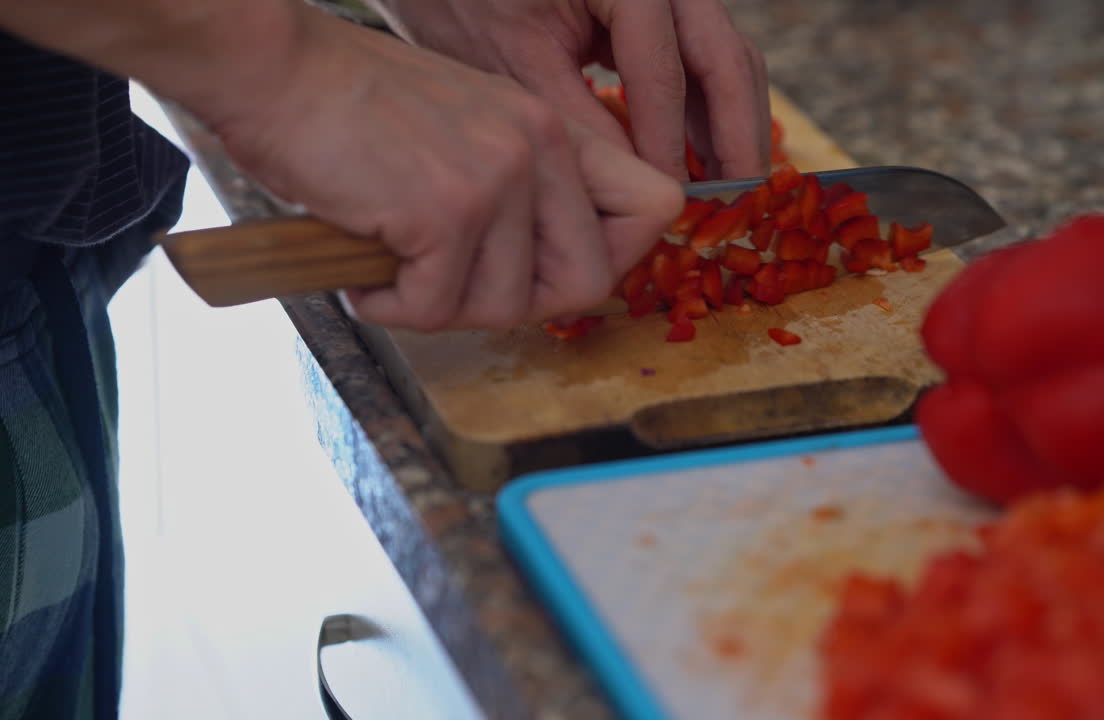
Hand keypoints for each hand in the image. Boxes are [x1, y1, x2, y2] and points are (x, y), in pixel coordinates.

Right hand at [197, 9, 682, 331]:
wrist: (273, 72)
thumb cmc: (354, 110)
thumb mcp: (469, 128)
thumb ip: (524, 187)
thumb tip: (552, 271)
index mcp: (555, 127)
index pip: (656, 205)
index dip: (616, 255)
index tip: (553, 268)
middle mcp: (540, 147)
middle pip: (588, 282)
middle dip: (517, 305)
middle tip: (455, 287)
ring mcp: (498, 177)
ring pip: (505, 307)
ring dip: (441, 307)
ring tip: (395, 269)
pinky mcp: (446, 211)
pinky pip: (437, 308)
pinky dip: (391, 307)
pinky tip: (365, 272)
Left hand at [371, 0, 771, 181]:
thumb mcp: (515, 63)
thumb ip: (579, 122)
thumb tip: (638, 189)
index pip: (666, 72)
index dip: (672, 145)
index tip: (675, 204)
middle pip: (725, 56)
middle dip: (736, 133)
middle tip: (739, 199)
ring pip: (725, 55)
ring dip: (730, 122)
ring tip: (723, 187)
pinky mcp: (660, 5)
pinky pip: (700, 56)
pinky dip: (705, 106)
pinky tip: (697, 157)